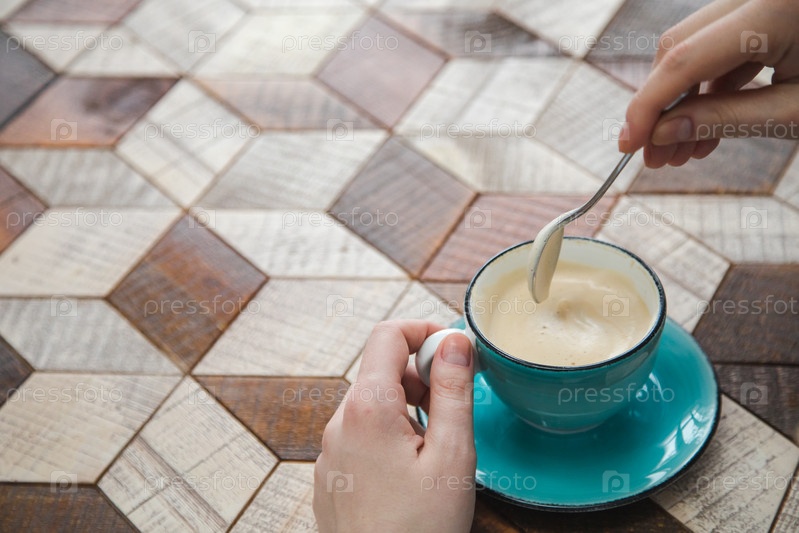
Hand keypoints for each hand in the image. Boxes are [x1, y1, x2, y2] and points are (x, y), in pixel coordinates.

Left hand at [314, 320, 476, 532]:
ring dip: (407, 406)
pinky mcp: (331, 473)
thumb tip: (455, 341)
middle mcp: (339, 422)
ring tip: (435, 446)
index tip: (454, 351)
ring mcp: (330, 450)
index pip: (387, 334)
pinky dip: (389, 432)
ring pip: (371, 402)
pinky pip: (360, 433)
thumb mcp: (452, 455)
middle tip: (453, 406)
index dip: (424, 331)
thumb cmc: (419, 528)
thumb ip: (453, 390)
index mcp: (368, 408)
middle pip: (379, 368)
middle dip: (421, 374)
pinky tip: (411, 470)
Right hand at [620, 0, 798, 167]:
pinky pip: (720, 47)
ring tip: (678, 151)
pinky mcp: (763, 12)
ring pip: (694, 46)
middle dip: (658, 104)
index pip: (685, 59)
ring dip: (680, 101)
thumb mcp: (793, 113)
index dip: (647, 106)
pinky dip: (708, 89)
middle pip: (680, 45)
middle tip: (652, 154)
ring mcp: (758, 1)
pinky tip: (702, 129)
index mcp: (774, 11)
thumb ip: (725, 118)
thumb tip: (661, 134)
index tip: (627, 146)